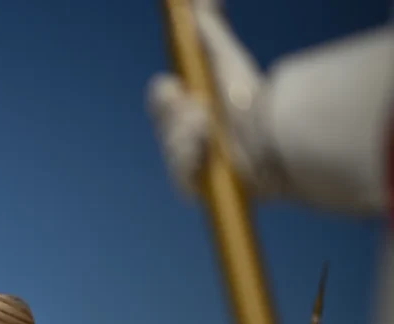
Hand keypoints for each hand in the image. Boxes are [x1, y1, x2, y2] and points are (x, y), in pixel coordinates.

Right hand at [146, 0, 268, 196]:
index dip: (166, 94)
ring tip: (212, 134)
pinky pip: (181, 177)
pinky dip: (193, 163)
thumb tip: (202, 0)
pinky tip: (212, 156)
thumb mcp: (227, 59)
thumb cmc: (252, 99)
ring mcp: (196, 164)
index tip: (178, 88)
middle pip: (164, 124)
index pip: (162, 97)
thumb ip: (210, 29)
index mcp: (195, 106)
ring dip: (188, 138)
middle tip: (201, 112)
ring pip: (171, 148)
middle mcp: (194, 136)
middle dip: (178, 117)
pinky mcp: (201, 191)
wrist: (273, 139)